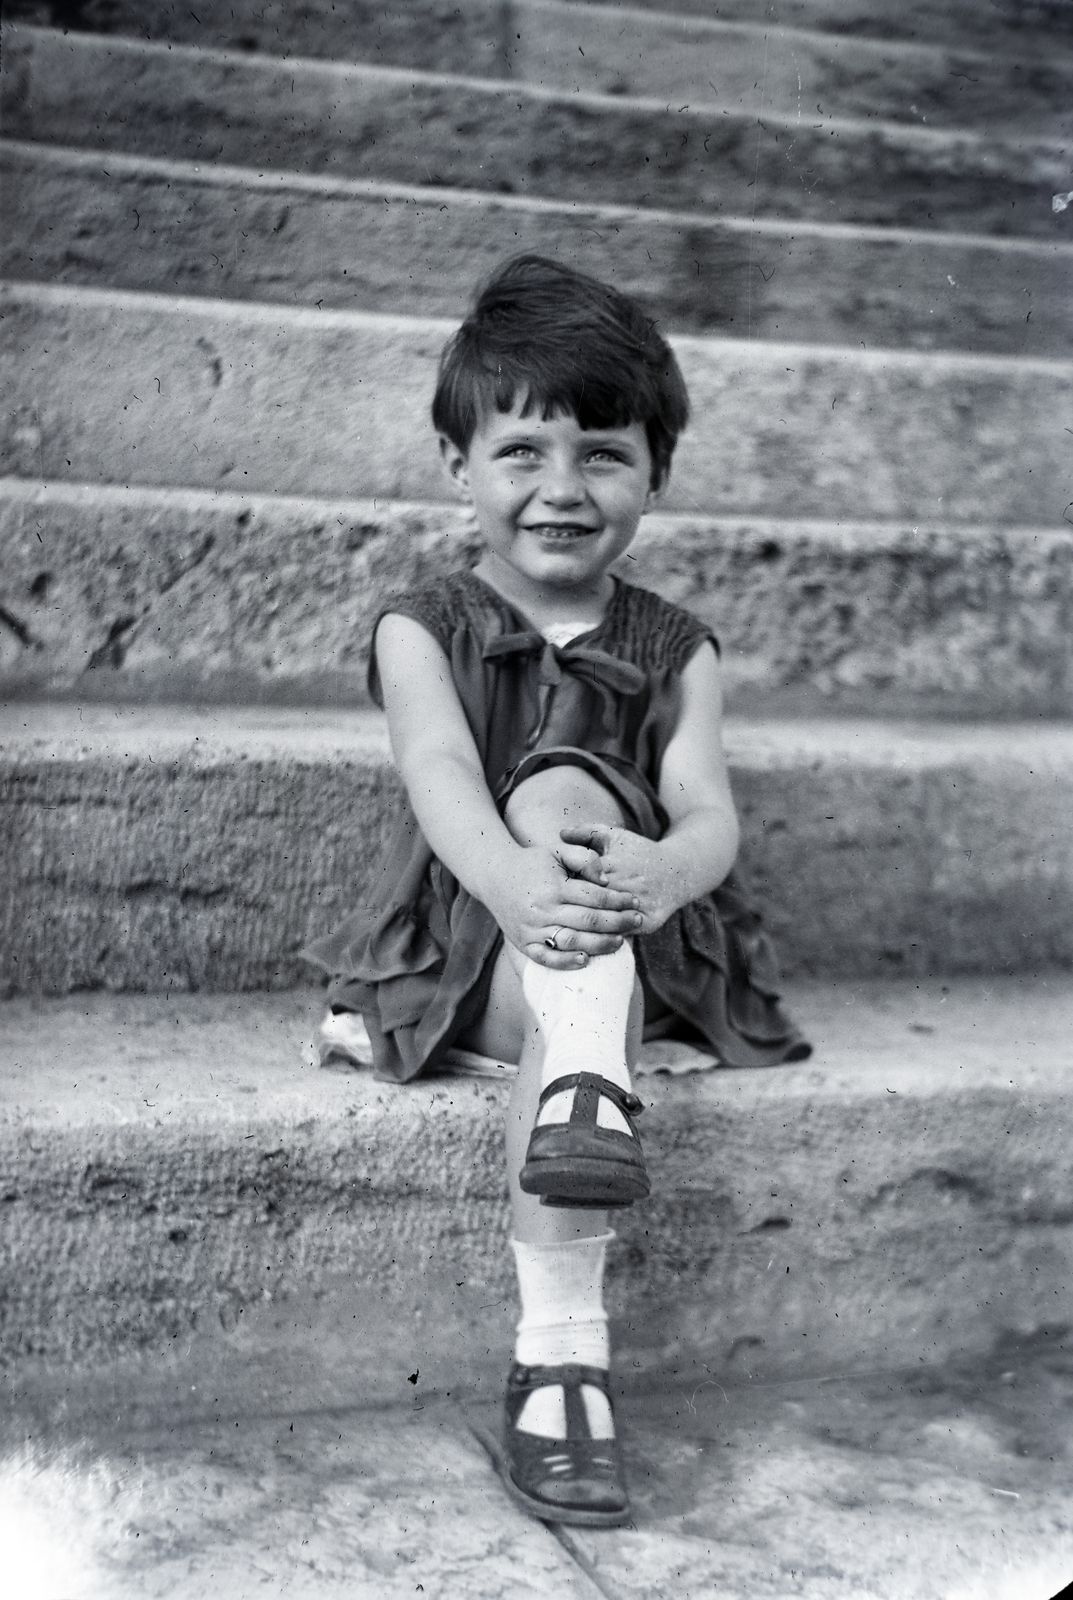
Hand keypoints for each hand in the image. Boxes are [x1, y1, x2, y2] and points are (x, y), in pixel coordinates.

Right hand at [486, 842, 643, 969]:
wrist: (494, 876)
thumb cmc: (532, 862)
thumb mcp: (558, 850)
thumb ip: (585, 858)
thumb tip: (605, 879)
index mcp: (554, 886)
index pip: (595, 897)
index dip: (619, 900)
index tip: (636, 901)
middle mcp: (543, 910)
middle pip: (589, 921)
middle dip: (618, 922)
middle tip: (637, 920)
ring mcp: (532, 929)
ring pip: (572, 942)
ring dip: (599, 944)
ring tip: (620, 941)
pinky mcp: (523, 943)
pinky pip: (546, 958)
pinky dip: (565, 963)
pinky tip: (586, 960)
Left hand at [558, 824, 679, 933]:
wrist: (677, 871)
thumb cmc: (638, 852)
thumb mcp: (614, 835)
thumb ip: (586, 832)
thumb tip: (561, 834)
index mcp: (613, 865)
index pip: (581, 879)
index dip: (566, 886)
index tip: (556, 889)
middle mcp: (626, 887)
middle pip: (590, 904)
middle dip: (572, 908)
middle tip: (559, 912)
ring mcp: (638, 907)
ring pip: (605, 923)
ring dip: (587, 927)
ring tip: (571, 927)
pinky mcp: (648, 922)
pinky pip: (622, 935)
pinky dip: (606, 938)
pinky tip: (590, 941)